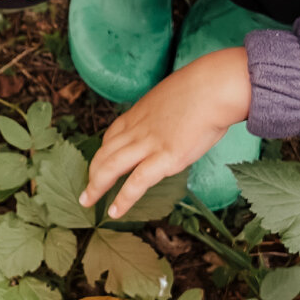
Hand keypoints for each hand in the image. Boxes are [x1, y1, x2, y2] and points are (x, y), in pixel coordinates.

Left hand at [80, 48, 252, 218]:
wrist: (214, 87)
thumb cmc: (205, 88)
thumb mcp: (175, 96)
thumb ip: (169, 112)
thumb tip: (178, 119)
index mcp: (140, 113)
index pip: (112, 135)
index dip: (103, 152)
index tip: (99, 164)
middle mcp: (138, 129)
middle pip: (104, 152)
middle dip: (92, 172)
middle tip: (85, 189)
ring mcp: (149, 144)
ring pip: (110, 167)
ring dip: (95, 186)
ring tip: (86, 202)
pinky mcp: (165, 158)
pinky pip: (136, 182)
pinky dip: (123, 199)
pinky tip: (115, 212)